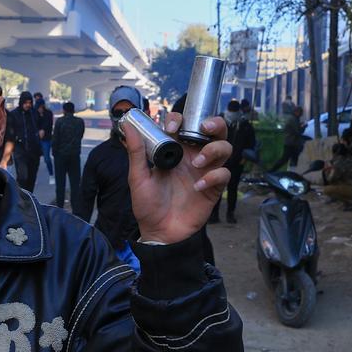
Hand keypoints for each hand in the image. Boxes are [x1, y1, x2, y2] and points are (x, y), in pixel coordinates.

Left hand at [121, 111, 231, 244]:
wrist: (159, 231)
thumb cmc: (147, 204)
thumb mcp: (138, 177)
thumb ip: (136, 151)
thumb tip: (127, 126)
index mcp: (175, 150)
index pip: (184, 124)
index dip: (181, 120)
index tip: (172, 129)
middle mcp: (193, 156)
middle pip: (214, 131)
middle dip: (214, 123)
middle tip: (204, 127)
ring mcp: (205, 171)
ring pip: (224, 148)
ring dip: (214, 149)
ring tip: (198, 162)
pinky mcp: (214, 187)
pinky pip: (224, 174)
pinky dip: (214, 176)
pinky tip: (197, 187)